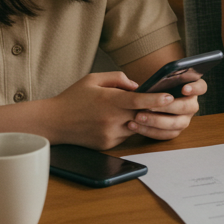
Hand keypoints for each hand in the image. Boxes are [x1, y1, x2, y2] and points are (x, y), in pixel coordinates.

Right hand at [45, 72, 182, 149]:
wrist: (53, 122)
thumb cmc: (73, 98)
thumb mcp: (93, 79)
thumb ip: (118, 79)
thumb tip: (137, 86)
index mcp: (109, 101)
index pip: (138, 101)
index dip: (156, 99)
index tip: (169, 96)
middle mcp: (111, 119)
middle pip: (141, 115)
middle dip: (152, 109)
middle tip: (164, 102)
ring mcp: (109, 134)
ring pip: (135, 126)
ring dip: (138, 119)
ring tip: (135, 110)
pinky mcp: (107, 145)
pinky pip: (125, 136)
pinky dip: (127, 128)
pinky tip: (118, 120)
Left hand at [129, 77, 206, 140]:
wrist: (143, 103)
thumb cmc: (151, 88)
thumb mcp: (153, 79)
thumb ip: (152, 77)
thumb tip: (139, 85)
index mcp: (191, 88)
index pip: (201, 87)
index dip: (194, 88)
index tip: (184, 88)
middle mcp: (191, 104)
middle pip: (187, 107)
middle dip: (168, 107)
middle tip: (149, 105)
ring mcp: (184, 119)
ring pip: (176, 123)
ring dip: (156, 121)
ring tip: (138, 116)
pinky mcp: (174, 131)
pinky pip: (165, 134)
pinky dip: (149, 131)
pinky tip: (134, 125)